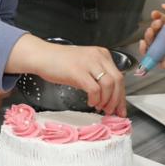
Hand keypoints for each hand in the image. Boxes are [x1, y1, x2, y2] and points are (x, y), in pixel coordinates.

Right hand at [7, 35, 125, 115]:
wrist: (43, 56)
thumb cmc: (61, 63)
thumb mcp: (85, 65)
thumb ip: (98, 76)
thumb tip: (109, 96)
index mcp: (102, 55)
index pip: (119, 76)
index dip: (121, 95)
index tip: (120, 108)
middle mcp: (98, 57)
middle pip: (117, 81)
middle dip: (116, 100)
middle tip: (111, 111)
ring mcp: (88, 63)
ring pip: (109, 85)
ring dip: (106, 100)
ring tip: (99, 107)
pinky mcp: (78, 71)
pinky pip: (94, 89)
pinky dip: (95, 99)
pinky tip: (90, 102)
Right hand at [139, 2, 164, 78]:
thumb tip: (164, 5)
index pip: (162, 21)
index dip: (157, 17)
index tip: (155, 14)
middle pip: (155, 31)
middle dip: (153, 25)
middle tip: (158, 24)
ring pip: (150, 41)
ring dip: (147, 34)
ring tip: (151, 31)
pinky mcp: (162, 59)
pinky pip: (149, 54)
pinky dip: (143, 49)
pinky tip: (143, 42)